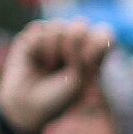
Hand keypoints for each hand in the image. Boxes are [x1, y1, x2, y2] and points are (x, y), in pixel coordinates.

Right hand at [0, 17, 115, 133]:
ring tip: (49, 66)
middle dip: (73, 45)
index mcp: (92, 53)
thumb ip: (84, 51)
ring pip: (58, 26)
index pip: (104, 34)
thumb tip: (73, 27)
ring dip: (53, 49)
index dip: (96, 44)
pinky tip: (35, 60)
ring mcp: (53, 38)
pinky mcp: (32, 37)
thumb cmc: (58, 98)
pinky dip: (38, 45)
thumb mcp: (79, 79)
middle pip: (81, 25)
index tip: (87, 64)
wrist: (28, 108)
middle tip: (65, 65)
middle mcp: (74, 42)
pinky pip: (39, 28)